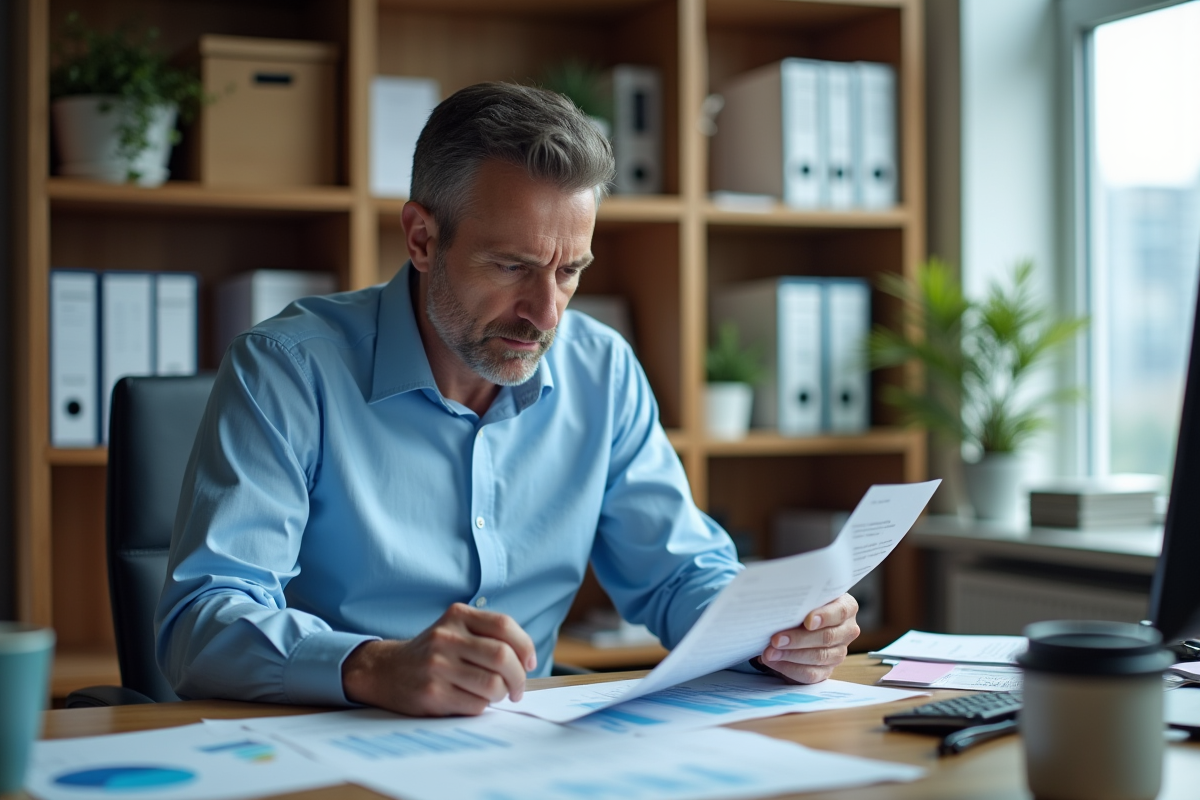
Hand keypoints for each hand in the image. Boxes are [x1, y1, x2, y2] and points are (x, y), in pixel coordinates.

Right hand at [342, 603, 536, 715]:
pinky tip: (471, 700)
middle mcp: (446, 637)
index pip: (504, 625)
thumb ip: (488, 635)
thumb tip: (527, 661)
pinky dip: (482, 706)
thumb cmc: (433, 653)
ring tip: (494, 694)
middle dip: (519, 677)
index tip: (529, 662)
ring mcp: (437, 666)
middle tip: (518, 688)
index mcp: (457, 616)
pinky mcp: (432, 694)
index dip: (525, 646)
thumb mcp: (455, 629)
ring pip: (493, 684)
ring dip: (501, 694)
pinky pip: (476, 704)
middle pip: (502, 656)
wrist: (385, 671)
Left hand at [758, 593, 859, 683]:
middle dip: (799, 639)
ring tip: (770, 652)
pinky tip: (774, 662)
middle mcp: (847, 630)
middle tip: (776, 639)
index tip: (807, 621)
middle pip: (828, 637)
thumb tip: (780, 607)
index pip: (841, 612)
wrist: (799, 623)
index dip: (825, 616)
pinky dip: (789, 668)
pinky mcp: (827, 670)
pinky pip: (811, 674)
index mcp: (846, 607)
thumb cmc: (803, 605)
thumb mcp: (805, 598)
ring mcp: (839, 652)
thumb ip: (801, 601)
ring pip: (819, 657)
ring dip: (791, 655)